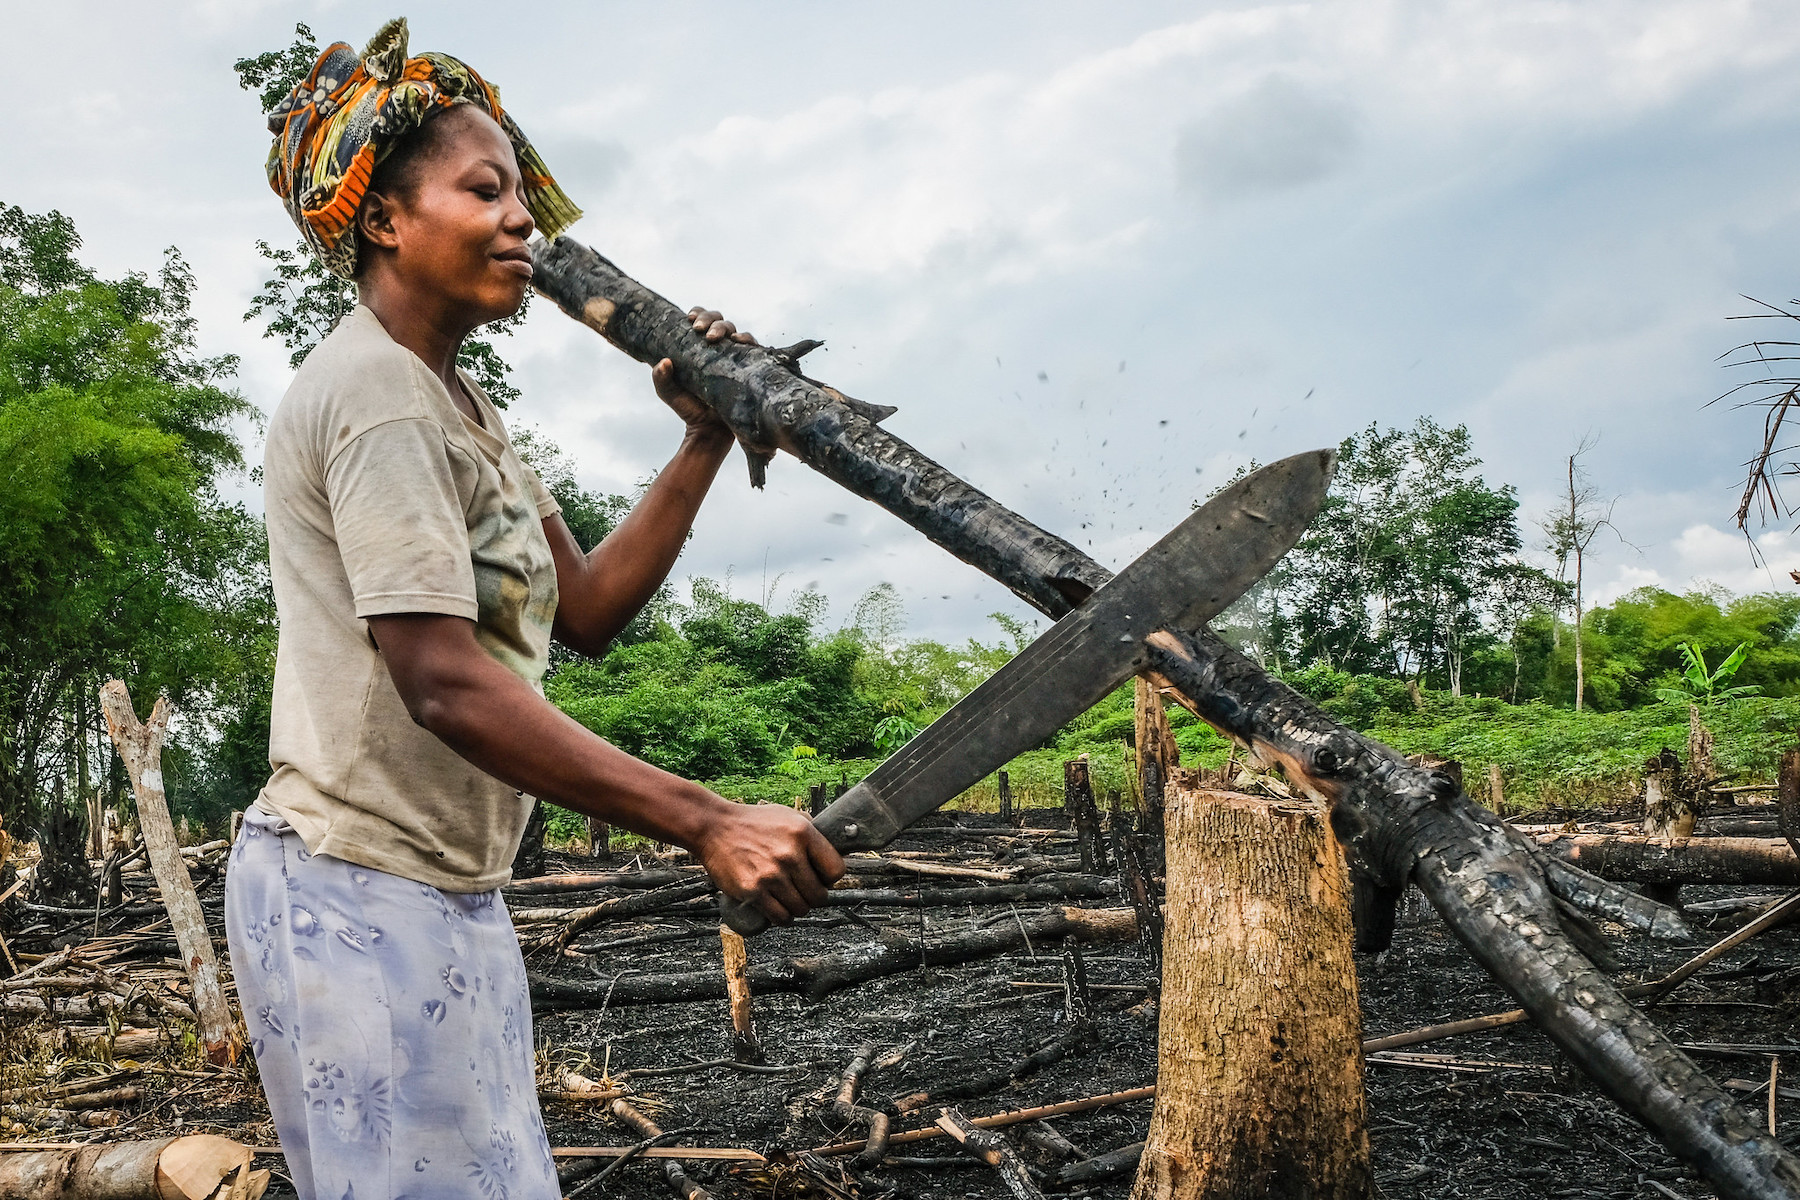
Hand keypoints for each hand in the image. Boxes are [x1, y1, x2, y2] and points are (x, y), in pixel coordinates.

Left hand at [650, 308, 756, 444]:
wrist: (710, 431)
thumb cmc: (689, 409)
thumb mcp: (669, 393)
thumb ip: (661, 378)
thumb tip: (664, 361)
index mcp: (699, 347)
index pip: (702, 321)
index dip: (699, 314)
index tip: (690, 320)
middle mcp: (718, 348)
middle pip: (718, 320)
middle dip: (710, 319)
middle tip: (699, 329)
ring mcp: (734, 355)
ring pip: (733, 329)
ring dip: (724, 327)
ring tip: (713, 338)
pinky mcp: (748, 365)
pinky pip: (752, 346)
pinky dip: (746, 339)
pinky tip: (738, 341)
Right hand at [695, 801, 844, 924]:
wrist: (713, 826)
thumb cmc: (753, 822)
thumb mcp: (788, 815)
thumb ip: (811, 831)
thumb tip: (836, 848)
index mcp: (803, 833)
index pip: (836, 870)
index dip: (830, 879)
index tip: (821, 878)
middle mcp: (789, 854)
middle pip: (819, 895)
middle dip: (814, 897)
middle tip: (804, 892)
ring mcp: (771, 874)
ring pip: (801, 909)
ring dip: (798, 908)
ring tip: (790, 900)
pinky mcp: (752, 890)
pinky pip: (779, 916)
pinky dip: (782, 918)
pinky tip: (779, 910)